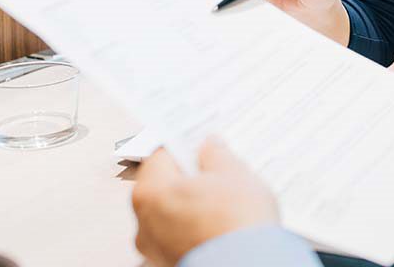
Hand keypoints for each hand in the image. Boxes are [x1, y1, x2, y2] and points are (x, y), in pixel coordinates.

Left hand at [131, 138, 278, 266]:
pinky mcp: (171, 261)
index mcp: (151, 191)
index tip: (200, 140)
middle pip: (164, 185)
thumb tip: (210, 147)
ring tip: (225, 197)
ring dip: (193, 202)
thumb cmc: (237, 222)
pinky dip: (197, 225)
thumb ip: (216, 155)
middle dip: (189, 175)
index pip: (160, 154)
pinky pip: (181, 234)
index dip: (184, 143)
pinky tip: (222, 221)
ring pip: (173, 212)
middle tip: (217, 167)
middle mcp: (144, 221)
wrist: (249, 265)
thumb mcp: (234, 173)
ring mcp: (155, 247)